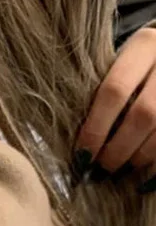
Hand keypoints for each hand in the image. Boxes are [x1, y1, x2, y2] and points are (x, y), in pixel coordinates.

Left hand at [74, 25, 155, 192]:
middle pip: (143, 115)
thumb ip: (103, 96)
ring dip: (140, 158)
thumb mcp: (120, 66)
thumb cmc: (138, 66)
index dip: (95, 130)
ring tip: (120, 171)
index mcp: (144, 45)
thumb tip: (80, 150)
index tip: (81, 157)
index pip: (113, 91)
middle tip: (101, 170)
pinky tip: (145, 179)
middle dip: (118, 150)